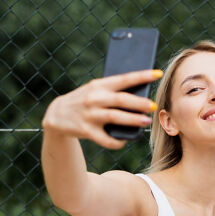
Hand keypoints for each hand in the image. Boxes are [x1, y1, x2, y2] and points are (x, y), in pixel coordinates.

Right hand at [42, 69, 161, 148]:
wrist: (57, 115)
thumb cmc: (84, 100)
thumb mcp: (95, 90)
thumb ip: (113, 91)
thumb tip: (140, 97)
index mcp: (99, 84)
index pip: (124, 78)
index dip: (142, 76)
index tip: (157, 73)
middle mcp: (95, 98)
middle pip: (121, 100)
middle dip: (139, 103)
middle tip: (153, 106)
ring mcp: (90, 115)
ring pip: (115, 117)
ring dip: (132, 120)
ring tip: (146, 121)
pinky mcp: (86, 130)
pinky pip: (105, 139)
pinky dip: (117, 142)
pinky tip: (125, 141)